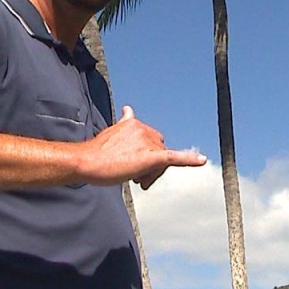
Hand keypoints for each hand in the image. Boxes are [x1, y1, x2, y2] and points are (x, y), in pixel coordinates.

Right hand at [79, 105, 205, 189]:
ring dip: (152, 173)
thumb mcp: (111, 135)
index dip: (144, 153)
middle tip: (136, 178)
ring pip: (162, 160)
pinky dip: (189, 160)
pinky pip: (175, 157)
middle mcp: (142, 129)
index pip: (149, 139)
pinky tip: (201, 161)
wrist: (86, 162)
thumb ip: (124, 127)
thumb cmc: (95, 154)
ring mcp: (147, 142)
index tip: (132, 163)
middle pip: (159, 149)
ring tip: (136, 180)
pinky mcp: (152, 156)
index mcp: (133, 123)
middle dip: (151, 165)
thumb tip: (129, 109)